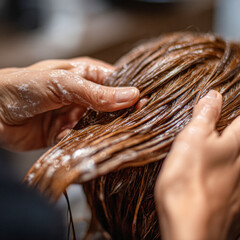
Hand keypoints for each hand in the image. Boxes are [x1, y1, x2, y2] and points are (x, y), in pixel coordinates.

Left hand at [0, 57, 138, 150]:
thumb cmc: (23, 86)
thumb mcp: (63, 83)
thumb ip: (96, 93)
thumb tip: (131, 96)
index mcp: (87, 74)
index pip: (118, 84)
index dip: (131, 95)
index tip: (144, 107)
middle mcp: (85, 96)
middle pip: (112, 108)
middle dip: (118, 118)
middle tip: (128, 127)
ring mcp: (76, 115)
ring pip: (100, 126)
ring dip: (100, 133)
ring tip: (99, 136)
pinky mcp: (67, 133)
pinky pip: (83, 141)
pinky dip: (82, 144)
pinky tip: (76, 142)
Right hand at [155, 90, 239, 239]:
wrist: (191, 228)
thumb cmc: (188, 180)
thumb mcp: (192, 139)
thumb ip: (205, 115)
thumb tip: (214, 95)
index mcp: (237, 143)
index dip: (232, 109)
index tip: (222, 109)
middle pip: (239, 140)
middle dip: (228, 132)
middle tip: (208, 134)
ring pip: (236, 161)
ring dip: (226, 153)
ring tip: (207, 154)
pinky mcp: (234, 202)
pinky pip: (234, 181)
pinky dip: (224, 173)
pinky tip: (210, 177)